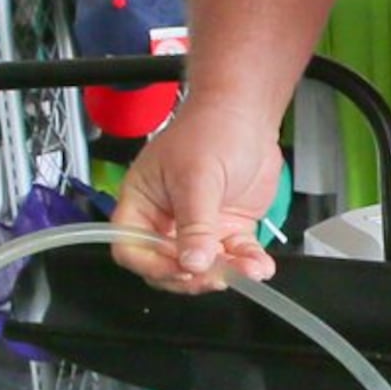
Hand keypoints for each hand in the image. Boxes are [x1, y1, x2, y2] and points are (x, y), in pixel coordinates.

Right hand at [105, 103, 285, 290]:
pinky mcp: (226, 228)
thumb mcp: (197, 176)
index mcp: (142, 202)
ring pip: (203, 268)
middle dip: (192, 276)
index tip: (180, 268)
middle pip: (166, 266)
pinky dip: (247, 265)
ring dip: (226, 273)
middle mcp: (166, 219)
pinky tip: (259, 264)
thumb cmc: (211, 128)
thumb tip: (192, 262)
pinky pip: (233, 258)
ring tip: (248, 268)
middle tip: (215, 274)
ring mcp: (198, 226)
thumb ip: (195, 223)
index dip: (152, 264)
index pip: (130, 248)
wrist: (249, 114)